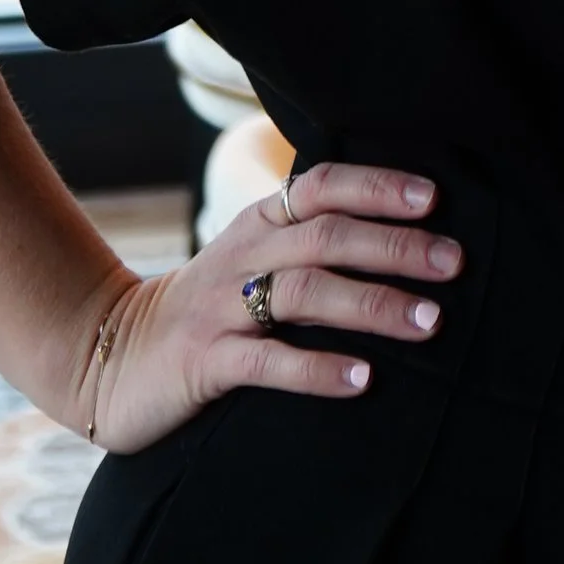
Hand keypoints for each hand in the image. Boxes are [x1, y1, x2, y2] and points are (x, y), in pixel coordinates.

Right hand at [81, 162, 463, 451]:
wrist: (109, 357)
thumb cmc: (208, 310)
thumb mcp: (252, 259)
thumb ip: (310, 244)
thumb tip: (406, 237)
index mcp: (260, 222)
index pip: (322, 185)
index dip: (378, 186)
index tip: (434, 198)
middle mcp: (244, 253)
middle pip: (328, 236)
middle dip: (396, 247)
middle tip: (454, 264)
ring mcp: (222, 307)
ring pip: (306, 292)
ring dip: (372, 305)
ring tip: (428, 322)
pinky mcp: (204, 361)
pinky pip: (268, 361)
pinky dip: (319, 368)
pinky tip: (363, 379)